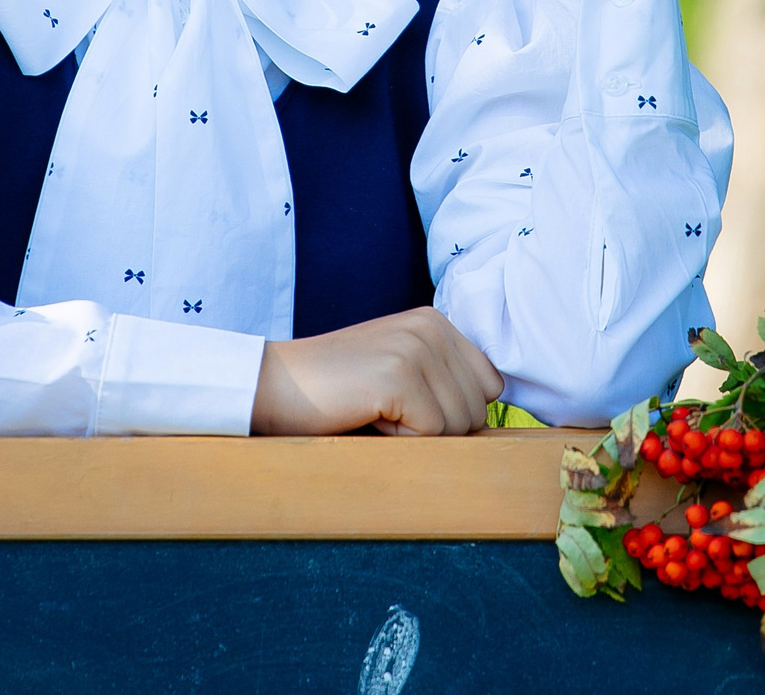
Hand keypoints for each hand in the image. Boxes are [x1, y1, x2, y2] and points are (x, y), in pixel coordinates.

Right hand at [250, 307, 505, 435]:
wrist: (272, 385)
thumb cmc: (335, 391)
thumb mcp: (399, 368)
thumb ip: (443, 377)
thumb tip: (491, 415)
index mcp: (436, 322)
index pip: (490, 385)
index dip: (454, 411)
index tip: (409, 407)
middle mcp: (432, 327)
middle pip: (478, 410)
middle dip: (437, 428)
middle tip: (385, 411)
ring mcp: (415, 349)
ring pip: (459, 426)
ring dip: (418, 436)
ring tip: (375, 412)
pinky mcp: (398, 377)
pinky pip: (432, 434)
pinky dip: (401, 442)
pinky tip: (367, 418)